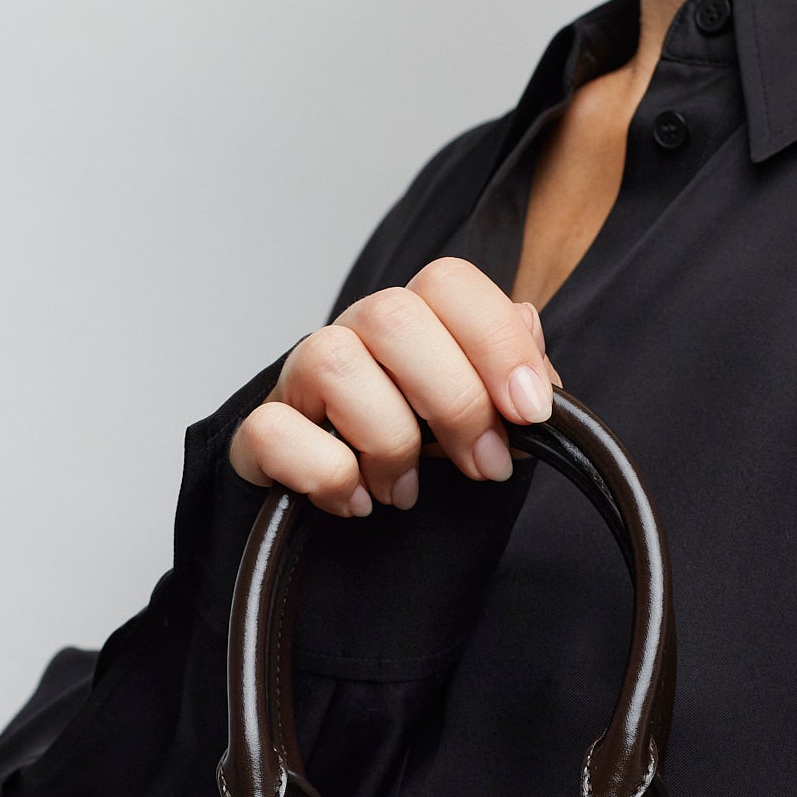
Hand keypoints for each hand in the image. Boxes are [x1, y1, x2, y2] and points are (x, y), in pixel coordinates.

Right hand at [229, 257, 560, 517]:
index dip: (498, 341)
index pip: (449, 283)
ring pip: (334, 362)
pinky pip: (277, 431)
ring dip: (388, 442)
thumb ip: (512, 386)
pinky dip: (328, 475)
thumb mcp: (481, 423)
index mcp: (412, 322)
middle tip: (483, 466)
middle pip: (395, 316)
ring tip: (406, 492)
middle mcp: (353, 335)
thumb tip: (537, 369)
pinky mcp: (259, 433)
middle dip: (455, 400)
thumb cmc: (415, 459)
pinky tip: (355, 501)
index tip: (530, 411)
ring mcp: (300, 379)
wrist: (335, 513)